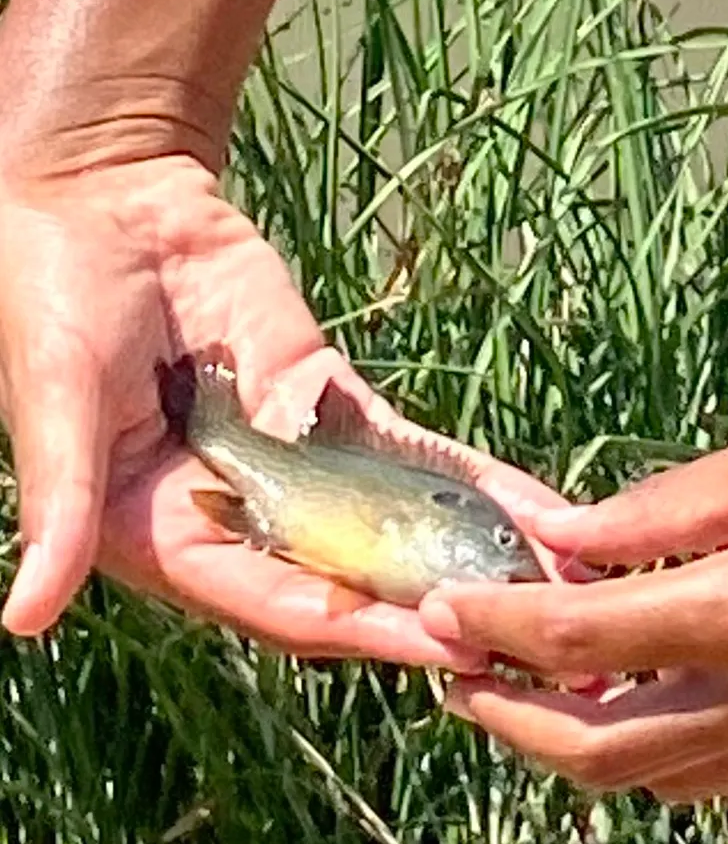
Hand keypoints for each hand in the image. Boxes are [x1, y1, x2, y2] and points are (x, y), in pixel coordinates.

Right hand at [0, 155, 567, 668]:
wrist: (113, 199)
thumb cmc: (54, 297)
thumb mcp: (58, 400)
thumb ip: (60, 507)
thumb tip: (22, 619)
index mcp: (169, 536)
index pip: (278, 603)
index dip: (359, 628)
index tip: (444, 645)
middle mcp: (241, 514)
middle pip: (350, 579)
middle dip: (435, 606)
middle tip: (530, 630)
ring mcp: (297, 462)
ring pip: (391, 524)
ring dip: (468, 556)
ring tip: (558, 583)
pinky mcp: (331, 406)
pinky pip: (406, 452)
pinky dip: (465, 482)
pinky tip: (530, 506)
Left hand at [419, 372, 727, 798]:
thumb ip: (659, 511)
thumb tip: (562, 535)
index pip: (582, 641)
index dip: (497, 628)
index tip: (442, 614)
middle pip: (607, 752)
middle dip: (514, 722)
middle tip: (458, 680)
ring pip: (665, 778)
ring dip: (581, 741)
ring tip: (530, 689)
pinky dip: (661, 741)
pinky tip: (637, 692)